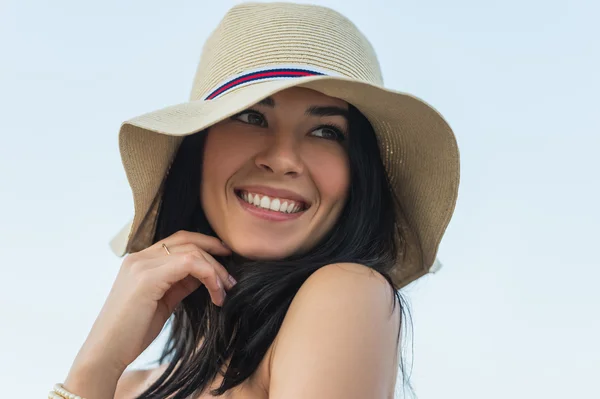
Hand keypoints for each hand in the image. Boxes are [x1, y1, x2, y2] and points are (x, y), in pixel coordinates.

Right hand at [68, 230, 234, 378]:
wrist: (105, 352)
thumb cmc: (132, 332)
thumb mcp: (162, 302)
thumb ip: (179, 284)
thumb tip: (203, 274)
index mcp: (140, 261)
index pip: (178, 240)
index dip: (205, 245)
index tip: (225, 259)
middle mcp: (139, 257)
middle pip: (187, 240)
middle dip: (215, 252)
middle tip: (232, 276)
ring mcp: (142, 264)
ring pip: (192, 252)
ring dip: (216, 270)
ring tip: (225, 291)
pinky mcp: (148, 276)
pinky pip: (190, 264)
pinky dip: (209, 276)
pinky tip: (216, 294)